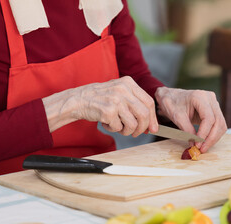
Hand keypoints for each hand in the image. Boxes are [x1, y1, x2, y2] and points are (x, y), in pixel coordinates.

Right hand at [42, 76, 157, 136]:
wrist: (78, 100)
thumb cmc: (100, 99)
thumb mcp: (119, 92)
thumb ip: (135, 104)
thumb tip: (151, 124)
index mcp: (128, 83)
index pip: (149, 102)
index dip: (153, 118)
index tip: (153, 128)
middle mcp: (123, 89)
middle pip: (144, 114)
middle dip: (142, 128)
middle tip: (135, 133)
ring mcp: (115, 100)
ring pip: (132, 124)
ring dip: (126, 131)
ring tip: (117, 126)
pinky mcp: (108, 111)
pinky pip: (118, 127)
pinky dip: (113, 129)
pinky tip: (105, 122)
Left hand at [155, 87, 226, 152]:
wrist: (172, 97)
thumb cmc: (172, 103)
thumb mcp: (176, 117)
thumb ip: (186, 130)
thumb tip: (195, 144)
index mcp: (200, 97)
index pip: (208, 118)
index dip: (204, 133)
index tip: (197, 144)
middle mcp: (210, 98)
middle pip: (218, 121)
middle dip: (211, 138)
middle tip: (202, 149)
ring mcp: (214, 103)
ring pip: (221, 124)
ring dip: (213, 138)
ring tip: (203, 147)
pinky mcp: (214, 110)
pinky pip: (219, 124)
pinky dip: (213, 134)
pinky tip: (205, 142)